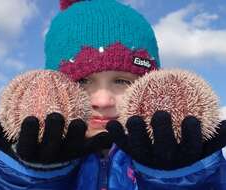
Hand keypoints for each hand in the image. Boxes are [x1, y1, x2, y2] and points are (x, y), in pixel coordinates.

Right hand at [0, 111, 110, 168]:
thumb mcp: (5, 139)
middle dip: (54, 132)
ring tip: (80, 122)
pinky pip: (92, 147)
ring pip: (74, 147)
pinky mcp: (82, 151)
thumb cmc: (25, 144)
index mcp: (32, 152)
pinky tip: (109, 133)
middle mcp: (51, 156)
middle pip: (52, 147)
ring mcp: (68, 153)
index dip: (29, 134)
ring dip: (78, 135)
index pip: (28, 146)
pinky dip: (101, 141)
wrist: (43, 159)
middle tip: (57, 116)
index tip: (31, 119)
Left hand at [106, 110, 225, 169]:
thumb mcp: (202, 148)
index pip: (191, 146)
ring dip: (136, 133)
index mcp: (184, 156)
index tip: (191, 120)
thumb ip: (214, 138)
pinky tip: (112, 123)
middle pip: (164, 148)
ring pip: (141, 148)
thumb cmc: (186, 152)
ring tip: (133, 119)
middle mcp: (165, 159)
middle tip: (160, 114)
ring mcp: (146, 158)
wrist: (166, 172)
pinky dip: (117, 136)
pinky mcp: (131, 154)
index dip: (192, 134)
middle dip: (162, 131)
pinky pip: (123, 146)